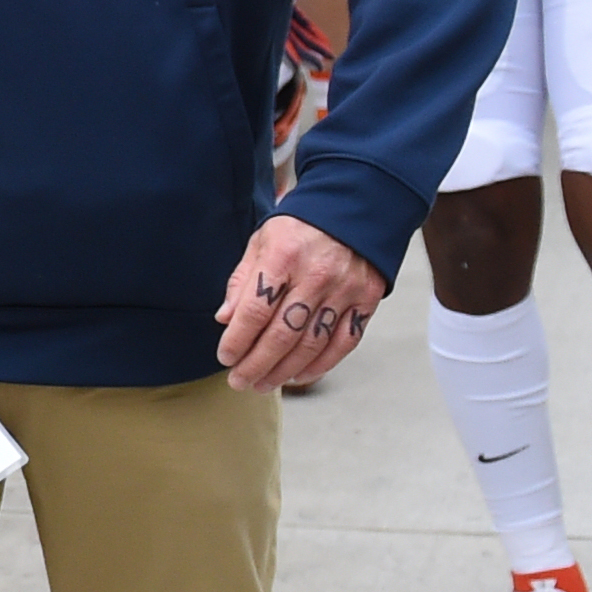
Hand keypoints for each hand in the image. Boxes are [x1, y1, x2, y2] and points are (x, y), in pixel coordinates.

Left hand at [213, 214, 386, 391]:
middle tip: (240, 381)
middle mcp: (316, 275)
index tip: (225, 357)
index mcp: (283, 257)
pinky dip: (320, 365)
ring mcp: (344, 290)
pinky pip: (343, 342)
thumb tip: (225, 319)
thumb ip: (243, 281)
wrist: (354, 207)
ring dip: (284, 371)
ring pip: (311, 344)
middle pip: (282, 334)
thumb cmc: (300, 227)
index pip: (255, 310)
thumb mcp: (262, 241)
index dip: (237, 340)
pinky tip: (299, 376)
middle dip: (256, 364)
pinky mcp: (366, 300)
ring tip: (263, 384)